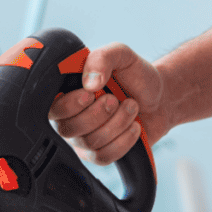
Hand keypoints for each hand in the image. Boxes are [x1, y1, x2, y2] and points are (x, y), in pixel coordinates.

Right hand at [49, 43, 168, 164]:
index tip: (90, 94)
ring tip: (131, 107)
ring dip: (117, 124)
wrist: (160, 98)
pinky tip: (134, 127)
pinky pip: (103, 156)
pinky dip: (123, 141)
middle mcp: (70, 117)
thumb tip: (89, 83)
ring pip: (90, 142)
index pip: (52, 108)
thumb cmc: (136, 76)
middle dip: (98, 114)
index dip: (69, 105)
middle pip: (68, 129)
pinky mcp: (99, 154)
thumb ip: (102, 58)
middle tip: (116, 99)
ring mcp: (83, 138)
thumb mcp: (121, 55)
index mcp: (67, 92)